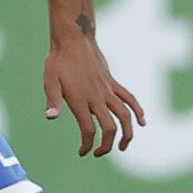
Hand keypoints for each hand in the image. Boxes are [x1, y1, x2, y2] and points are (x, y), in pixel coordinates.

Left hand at [44, 38, 144, 156]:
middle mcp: (97, 97)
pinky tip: (142, 121)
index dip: (88, 145)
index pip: (89, 130)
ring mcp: (107, 90)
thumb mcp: (50, 80)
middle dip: (107, 145)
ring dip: (127, 133)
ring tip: (124, 146)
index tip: (83, 152)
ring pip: (125, 115)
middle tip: (99, 153)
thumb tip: (50, 118)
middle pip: (109, 127)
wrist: (74, 39)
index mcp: (80, 100)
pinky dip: (138, 110)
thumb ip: (53, 100)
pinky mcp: (113, 83)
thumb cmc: (58, 61)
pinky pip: (130, 98)